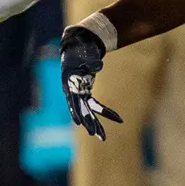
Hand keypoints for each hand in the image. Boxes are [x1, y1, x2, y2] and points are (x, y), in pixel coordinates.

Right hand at [60, 22, 122, 139]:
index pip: (73, 101)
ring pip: (88, 111)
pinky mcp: (86, 92)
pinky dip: (103, 111)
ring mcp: (79, 94)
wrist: (77, 48)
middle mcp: (74, 92)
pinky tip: (114, 119)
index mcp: (70, 85)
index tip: (79, 123)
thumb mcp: (84, 56)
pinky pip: (95, 105)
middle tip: (98, 136)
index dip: (76, 112)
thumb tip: (99, 66)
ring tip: (103, 137)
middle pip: (82, 110)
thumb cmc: (80, 52)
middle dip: (89, 123)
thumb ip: (92, 62)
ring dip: (96, 123)